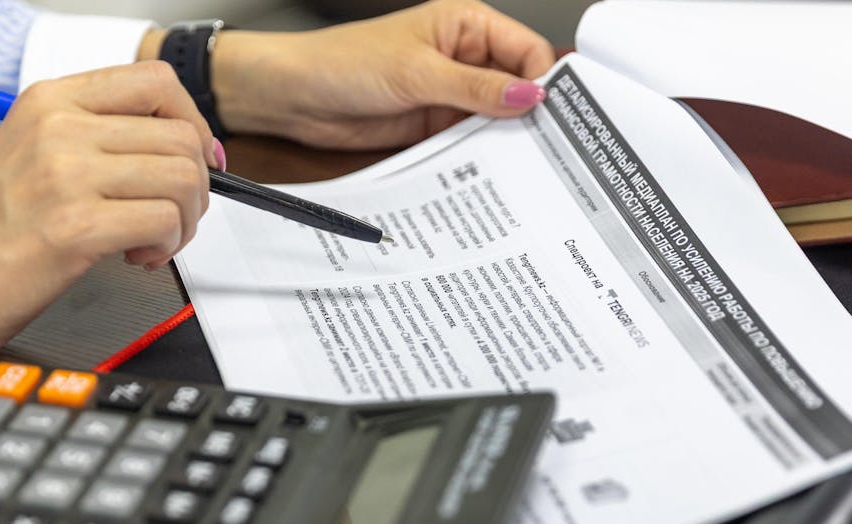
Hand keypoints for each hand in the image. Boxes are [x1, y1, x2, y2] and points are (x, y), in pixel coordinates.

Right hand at [0, 62, 222, 404]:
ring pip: (184, 178)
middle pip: (181, 136)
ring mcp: (65, 174)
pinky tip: (136, 257)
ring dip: (185, 220)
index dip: (193, 123)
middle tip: (171, 217)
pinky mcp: (74, 227)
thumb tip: (181, 147)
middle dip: (195, 185)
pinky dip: (167, 245)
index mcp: (50, 100)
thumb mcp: (33, 155)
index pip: (156, 82)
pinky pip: (164, 221)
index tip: (196, 159)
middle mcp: (59, 127)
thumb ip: (96, 139)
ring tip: (150, 241)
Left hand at [212, 0, 554, 148]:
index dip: (543, 79)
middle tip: (548, 145)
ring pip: (496, 118)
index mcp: (466, 24)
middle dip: (529, 113)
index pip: (525, 49)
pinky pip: (470, 141)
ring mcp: (450, 93)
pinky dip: (481, 156)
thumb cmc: (343, 62)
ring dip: (505, 138)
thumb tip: (528, 95)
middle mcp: (463, 57)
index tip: (556, 112)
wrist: (296, 96)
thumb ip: (476, 87)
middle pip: (517, 85)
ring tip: (524, 163)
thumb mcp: (417, 73)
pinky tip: (491, 171)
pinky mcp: (434, 125)